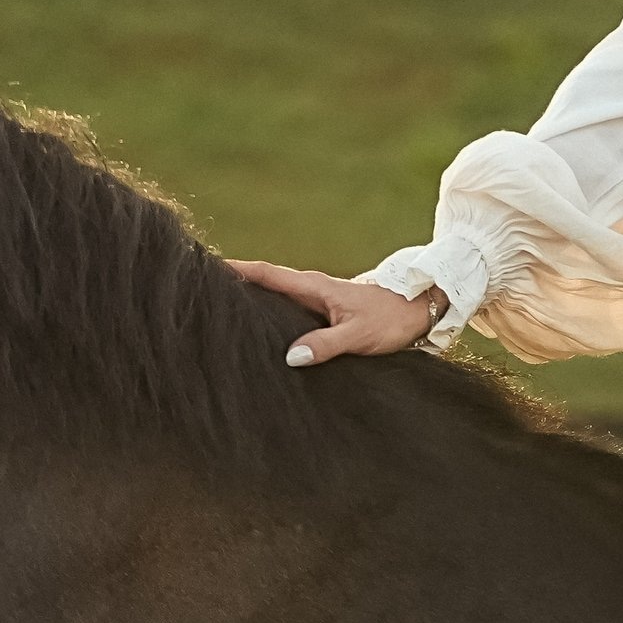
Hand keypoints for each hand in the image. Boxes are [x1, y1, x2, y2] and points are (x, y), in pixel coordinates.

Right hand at [226, 259, 439, 367]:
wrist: (420, 310)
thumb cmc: (391, 319)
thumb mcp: (358, 336)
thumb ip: (325, 345)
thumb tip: (291, 357)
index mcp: (314, 287)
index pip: (267, 274)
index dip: (238, 269)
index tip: (208, 265)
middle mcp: (312, 289)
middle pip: (266, 283)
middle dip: (236, 284)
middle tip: (203, 290)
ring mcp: (317, 301)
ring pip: (277, 298)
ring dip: (253, 301)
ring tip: (223, 311)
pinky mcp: (325, 314)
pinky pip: (290, 311)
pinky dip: (272, 315)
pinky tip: (261, 331)